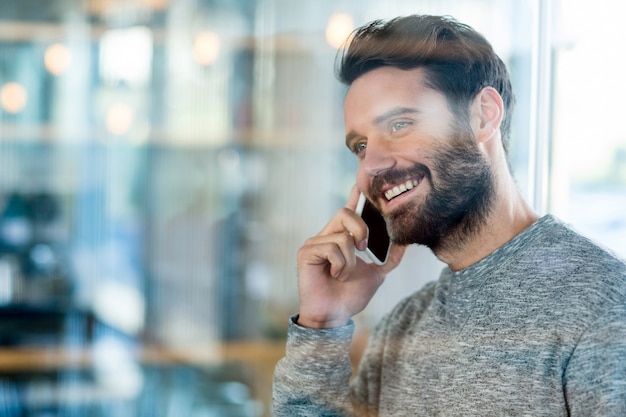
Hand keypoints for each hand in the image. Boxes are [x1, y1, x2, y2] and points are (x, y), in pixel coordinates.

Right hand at [296, 185, 406, 328]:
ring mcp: (315, 243)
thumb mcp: (376, 274)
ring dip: (351, 261)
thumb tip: (404, 244)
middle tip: (364, 249)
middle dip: (361, 229)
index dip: (354, 195)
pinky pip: (331, 248)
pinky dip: (340, 265)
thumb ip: (389, 258)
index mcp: (342, 238)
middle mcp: (327, 236)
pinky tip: (335, 276)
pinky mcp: (306, 252)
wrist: (335, 315)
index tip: (361, 181)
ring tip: (344, 275)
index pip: (348, 211)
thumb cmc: (350, 295)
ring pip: (343, 236)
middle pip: (345, 213)